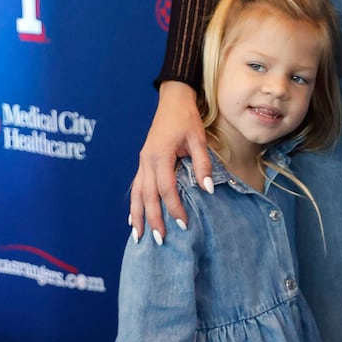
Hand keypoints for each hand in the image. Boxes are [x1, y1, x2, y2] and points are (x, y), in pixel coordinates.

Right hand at [130, 81, 212, 240]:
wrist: (173, 100)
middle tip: (159, 240)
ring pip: (136, 193)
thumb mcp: (198, 139)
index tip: (183, 224)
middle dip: (152, 219)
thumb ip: (202, 164)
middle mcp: (147, 160)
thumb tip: (207, 189)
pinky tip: (134, 217)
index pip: (166, 188)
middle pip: (147, 196)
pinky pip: (136, 186)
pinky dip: (135, 202)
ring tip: (139, 236)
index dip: (174, 207)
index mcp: (160, 155)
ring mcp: (142, 161)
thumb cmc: (186, 118)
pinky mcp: (143, 161)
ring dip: (138, 215)